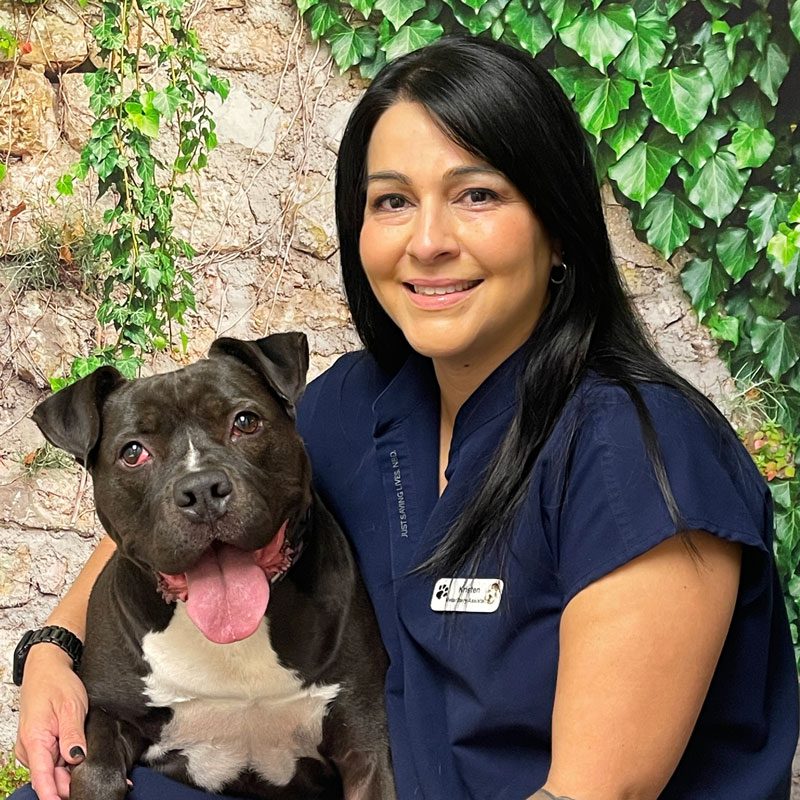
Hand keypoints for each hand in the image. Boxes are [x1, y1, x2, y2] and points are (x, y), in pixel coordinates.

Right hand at [14, 643, 88, 799]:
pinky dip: (70, 765)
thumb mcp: (71, 707)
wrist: (46, 667)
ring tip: (97, 778)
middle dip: (72, 786)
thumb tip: (76, 760)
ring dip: (72, 776)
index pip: (43, 779)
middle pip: (51, 778)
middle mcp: (31, 748)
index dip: (55, 796)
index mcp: (35, 741)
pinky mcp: (42, 743)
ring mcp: (36, 747)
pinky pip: (55, 760)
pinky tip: (85, 765)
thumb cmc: (56, 683)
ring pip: (54, 770)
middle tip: (97, 789)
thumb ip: (72, 735)